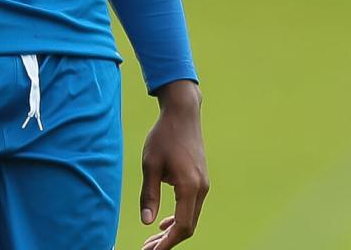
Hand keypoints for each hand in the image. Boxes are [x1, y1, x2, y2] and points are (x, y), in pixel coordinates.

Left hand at [139, 81, 208, 249]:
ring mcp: (203, 185)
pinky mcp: (200, 180)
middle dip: (168, 242)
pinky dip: (178, 219)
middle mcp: (201, 189)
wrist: (183, 114)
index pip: (182, 227)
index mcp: (189, 187)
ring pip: (190, 218)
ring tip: (152, 241)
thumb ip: (149, 195)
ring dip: (172, 232)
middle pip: (188, 227)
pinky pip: (191, 208)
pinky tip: (163, 224)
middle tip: (147, 249)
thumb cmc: (164, 136)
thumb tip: (146, 222)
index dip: (167, 244)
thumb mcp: (150, 165)